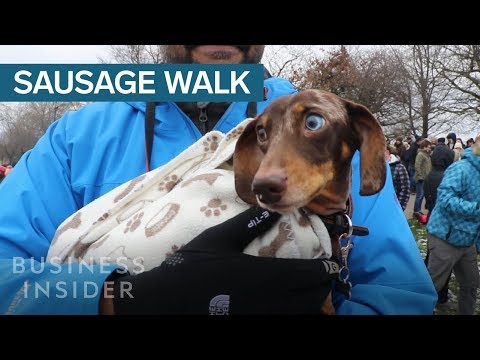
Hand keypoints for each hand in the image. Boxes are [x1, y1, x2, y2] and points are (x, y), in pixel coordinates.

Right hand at [107, 206, 338, 314]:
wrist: (167, 301)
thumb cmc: (192, 267)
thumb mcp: (219, 239)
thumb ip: (249, 224)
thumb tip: (271, 208)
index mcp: (266, 275)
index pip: (310, 275)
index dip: (325, 269)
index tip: (330, 264)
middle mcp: (271, 299)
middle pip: (313, 296)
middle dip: (322, 285)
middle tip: (321, 275)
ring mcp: (263, 314)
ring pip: (303, 312)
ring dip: (311, 300)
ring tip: (308, 289)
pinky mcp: (253, 321)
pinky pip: (285, 319)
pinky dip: (294, 311)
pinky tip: (288, 303)